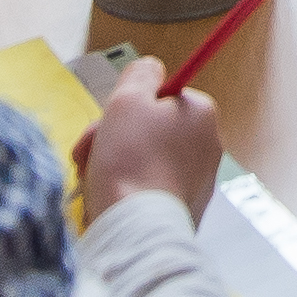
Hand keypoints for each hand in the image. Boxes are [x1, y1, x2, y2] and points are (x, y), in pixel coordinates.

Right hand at [73, 56, 222, 226]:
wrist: (135, 229)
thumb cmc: (131, 159)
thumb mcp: (128, 99)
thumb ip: (140, 74)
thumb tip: (151, 68)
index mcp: (201, 114)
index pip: (158, 99)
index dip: (124, 109)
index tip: (105, 125)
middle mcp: (209, 146)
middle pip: (148, 131)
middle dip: (113, 140)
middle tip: (87, 154)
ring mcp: (199, 183)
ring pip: (144, 161)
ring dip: (113, 166)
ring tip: (93, 181)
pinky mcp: (185, 212)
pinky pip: (148, 192)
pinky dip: (127, 193)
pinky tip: (108, 203)